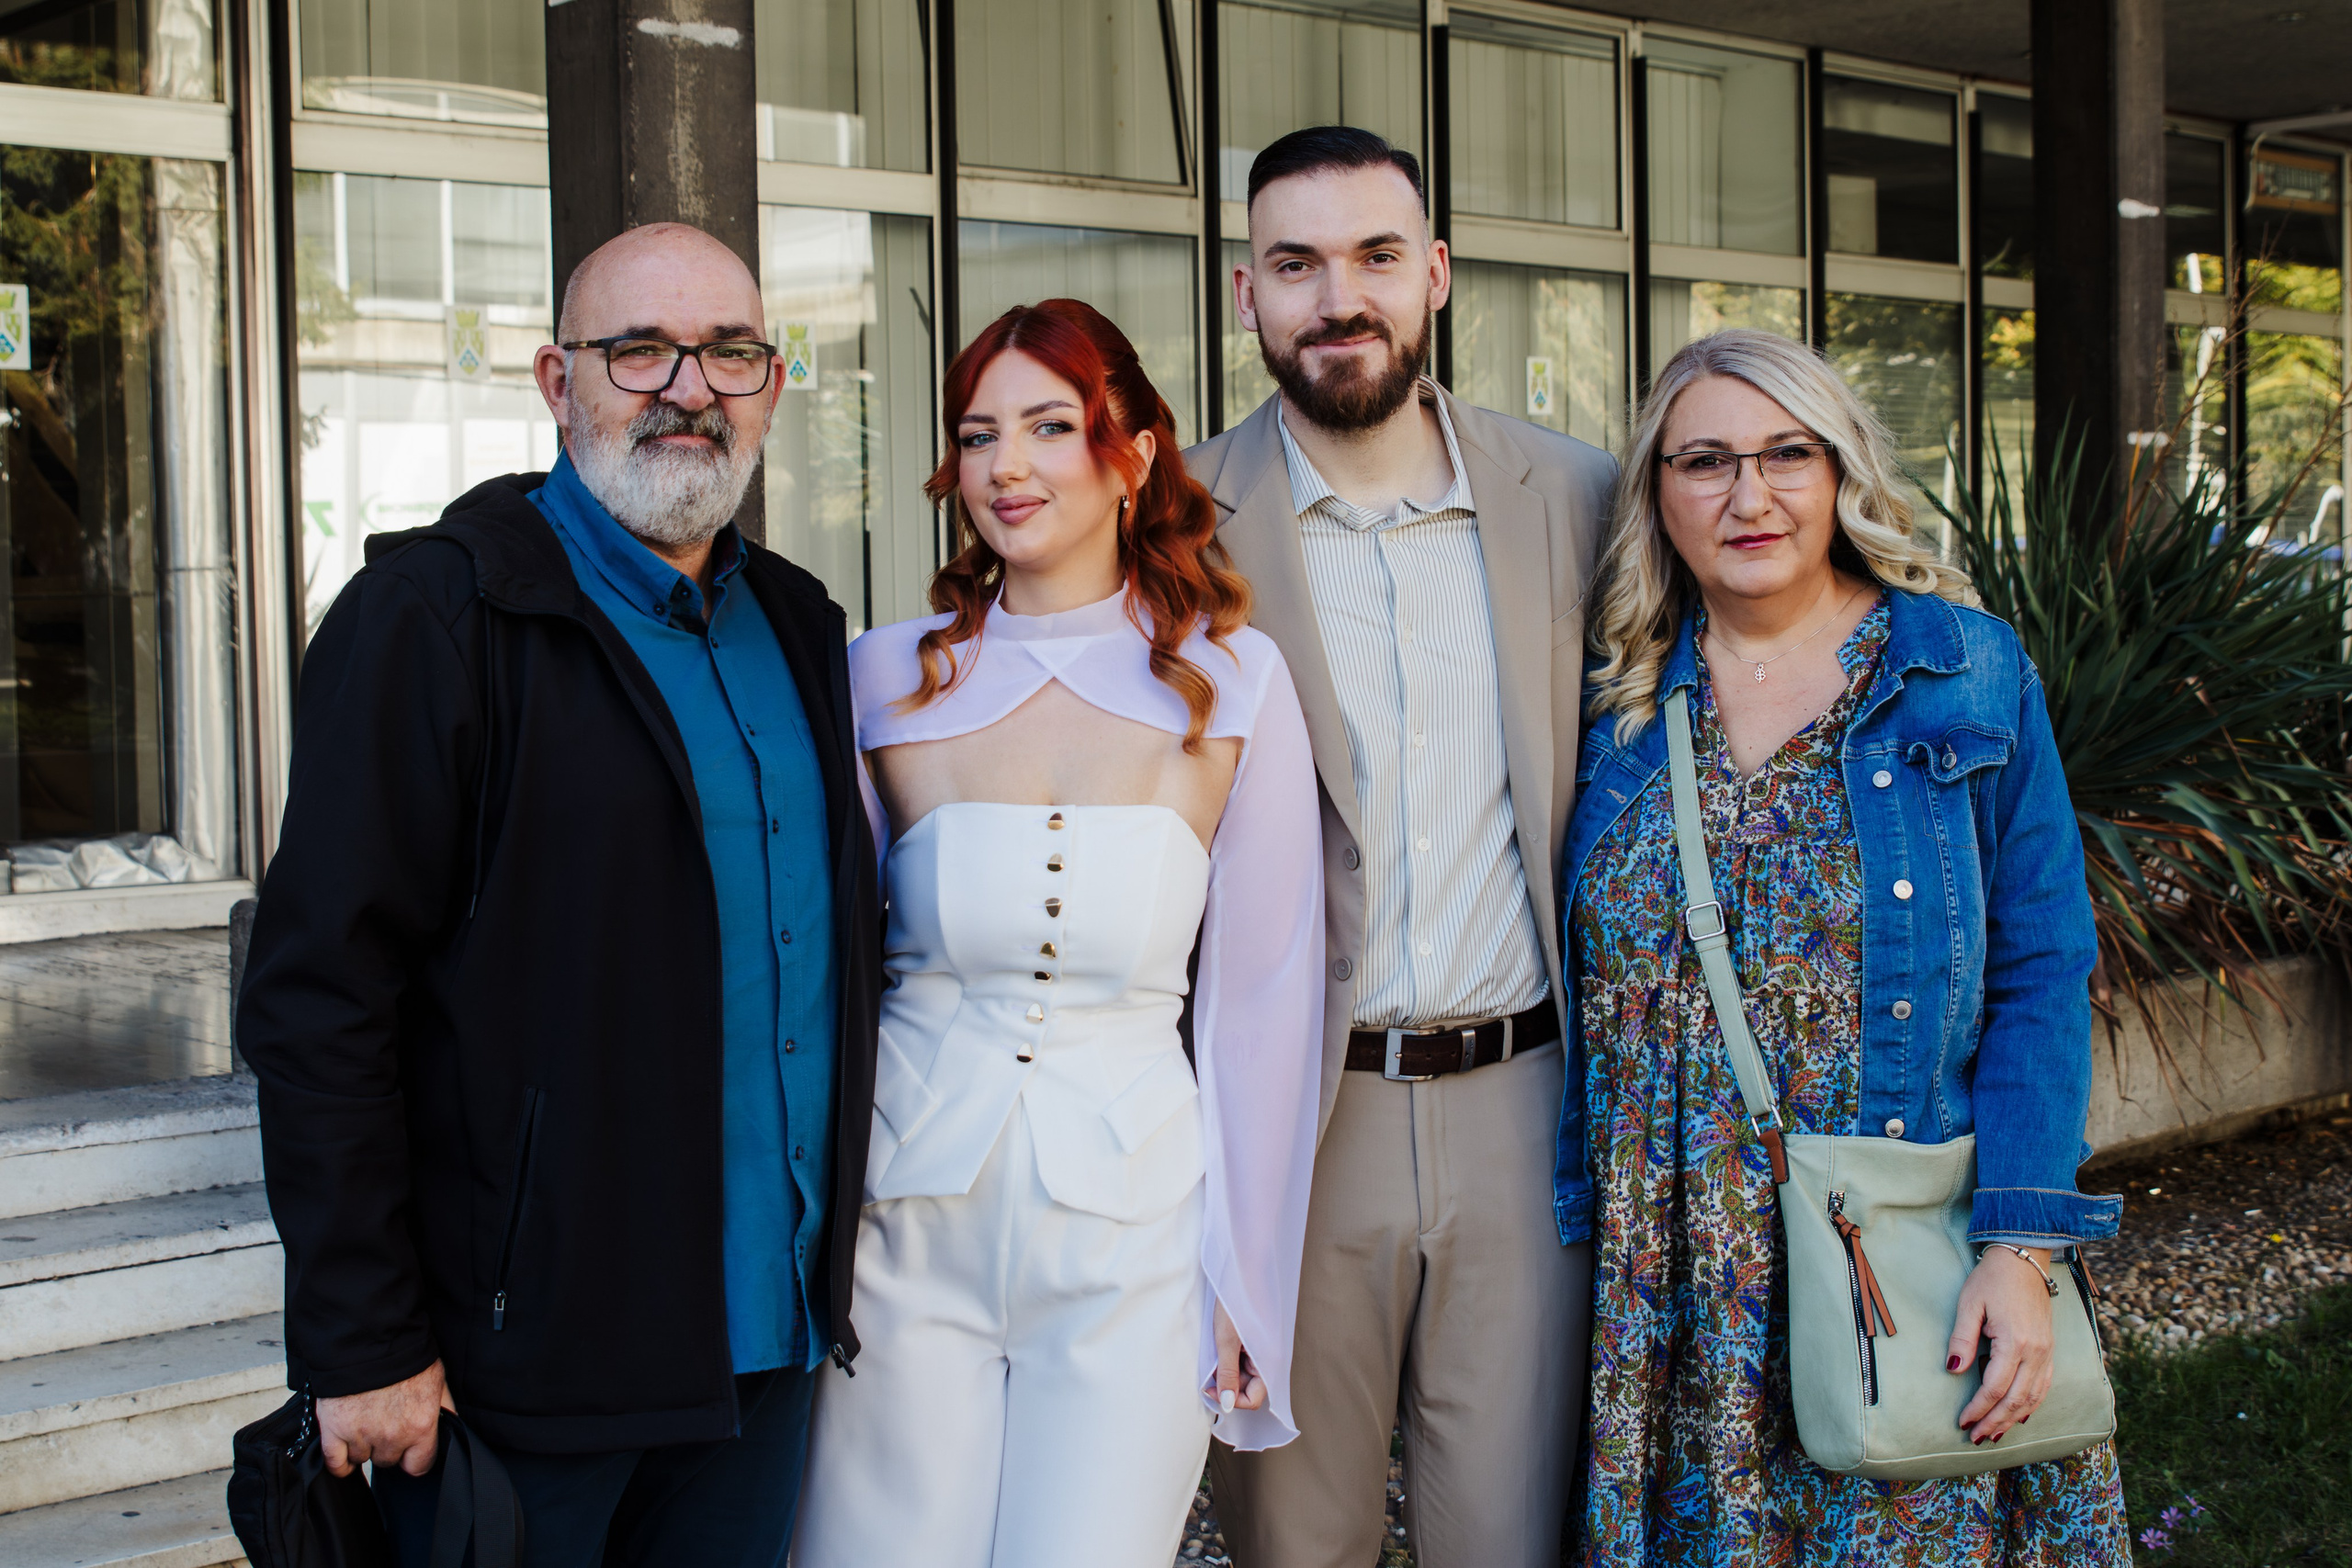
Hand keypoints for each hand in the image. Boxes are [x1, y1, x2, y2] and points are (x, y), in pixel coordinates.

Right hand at [317, 1360, 455, 1477]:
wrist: (370, 1339)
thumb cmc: (406, 1356)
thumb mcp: (437, 1379)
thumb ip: (444, 1408)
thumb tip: (451, 1425)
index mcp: (420, 1426)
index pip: (419, 1466)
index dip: (414, 1458)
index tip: (410, 1451)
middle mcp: (391, 1436)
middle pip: (388, 1461)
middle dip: (388, 1446)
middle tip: (385, 1424)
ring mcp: (361, 1435)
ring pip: (362, 1459)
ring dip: (364, 1447)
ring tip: (365, 1426)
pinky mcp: (334, 1431)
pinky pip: (335, 1463)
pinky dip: (339, 1464)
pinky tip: (345, 1455)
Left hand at [1213, 1300, 1267, 1415]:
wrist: (1243, 1271)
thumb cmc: (1236, 1303)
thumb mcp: (1226, 1341)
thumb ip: (1227, 1374)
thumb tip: (1226, 1404)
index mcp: (1269, 1363)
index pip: (1252, 1399)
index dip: (1230, 1399)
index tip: (1210, 1387)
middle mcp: (1269, 1360)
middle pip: (1247, 1389)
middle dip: (1226, 1384)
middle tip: (1208, 1371)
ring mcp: (1261, 1351)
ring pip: (1242, 1376)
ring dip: (1226, 1371)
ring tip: (1215, 1353)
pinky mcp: (1254, 1342)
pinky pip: (1241, 1361)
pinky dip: (1228, 1359)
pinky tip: (1219, 1346)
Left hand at [1948, 1247, 2055, 1444]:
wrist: (2023, 1261)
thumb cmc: (1991, 1280)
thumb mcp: (1969, 1304)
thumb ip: (1962, 1338)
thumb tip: (1954, 1369)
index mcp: (2015, 1342)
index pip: (1995, 1388)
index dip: (1978, 1408)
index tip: (1962, 1422)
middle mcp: (2036, 1352)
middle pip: (2015, 1400)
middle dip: (1995, 1422)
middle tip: (1976, 1438)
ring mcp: (2047, 1352)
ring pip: (2033, 1398)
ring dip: (2013, 1419)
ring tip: (1994, 1434)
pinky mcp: (2050, 1350)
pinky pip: (2044, 1386)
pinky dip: (2032, 1405)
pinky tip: (2020, 1416)